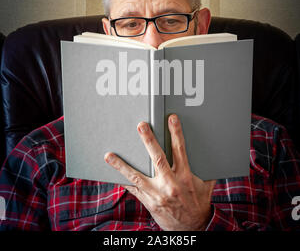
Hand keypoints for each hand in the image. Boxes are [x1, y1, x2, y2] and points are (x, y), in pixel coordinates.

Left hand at [104, 114, 215, 230]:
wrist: (192, 228)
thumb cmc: (198, 203)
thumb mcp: (206, 185)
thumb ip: (206, 168)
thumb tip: (209, 151)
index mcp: (185, 176)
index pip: (180, 150)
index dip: (176, 133)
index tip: (171, 119)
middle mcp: (170, 183)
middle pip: (157, 158)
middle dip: (149, 140)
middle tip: (141, 126)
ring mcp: (157, 193)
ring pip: (137, 175)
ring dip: (122, 165)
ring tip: (109, 156)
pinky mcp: (148, 201)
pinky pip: (133, 189)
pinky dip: (122, 180)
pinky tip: (112, 173)